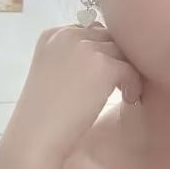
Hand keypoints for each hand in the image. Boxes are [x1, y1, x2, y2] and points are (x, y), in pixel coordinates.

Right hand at [0, 22, 142, 162]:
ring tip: (124, 92)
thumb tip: (110, 53)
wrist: (35, 137)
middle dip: (116, 60)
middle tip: (119, 84)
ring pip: (122, 52)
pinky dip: (134, 85)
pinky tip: (128, 99)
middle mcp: (67, 35)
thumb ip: (74, 58)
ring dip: (126, 71)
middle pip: (108, 38)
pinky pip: (130, 69)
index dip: (102, 53)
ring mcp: (85, 48)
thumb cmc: (43, 114)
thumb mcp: (53, 73)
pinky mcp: (103, 65)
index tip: (103, 75)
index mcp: (52, 35)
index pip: (90, 31)